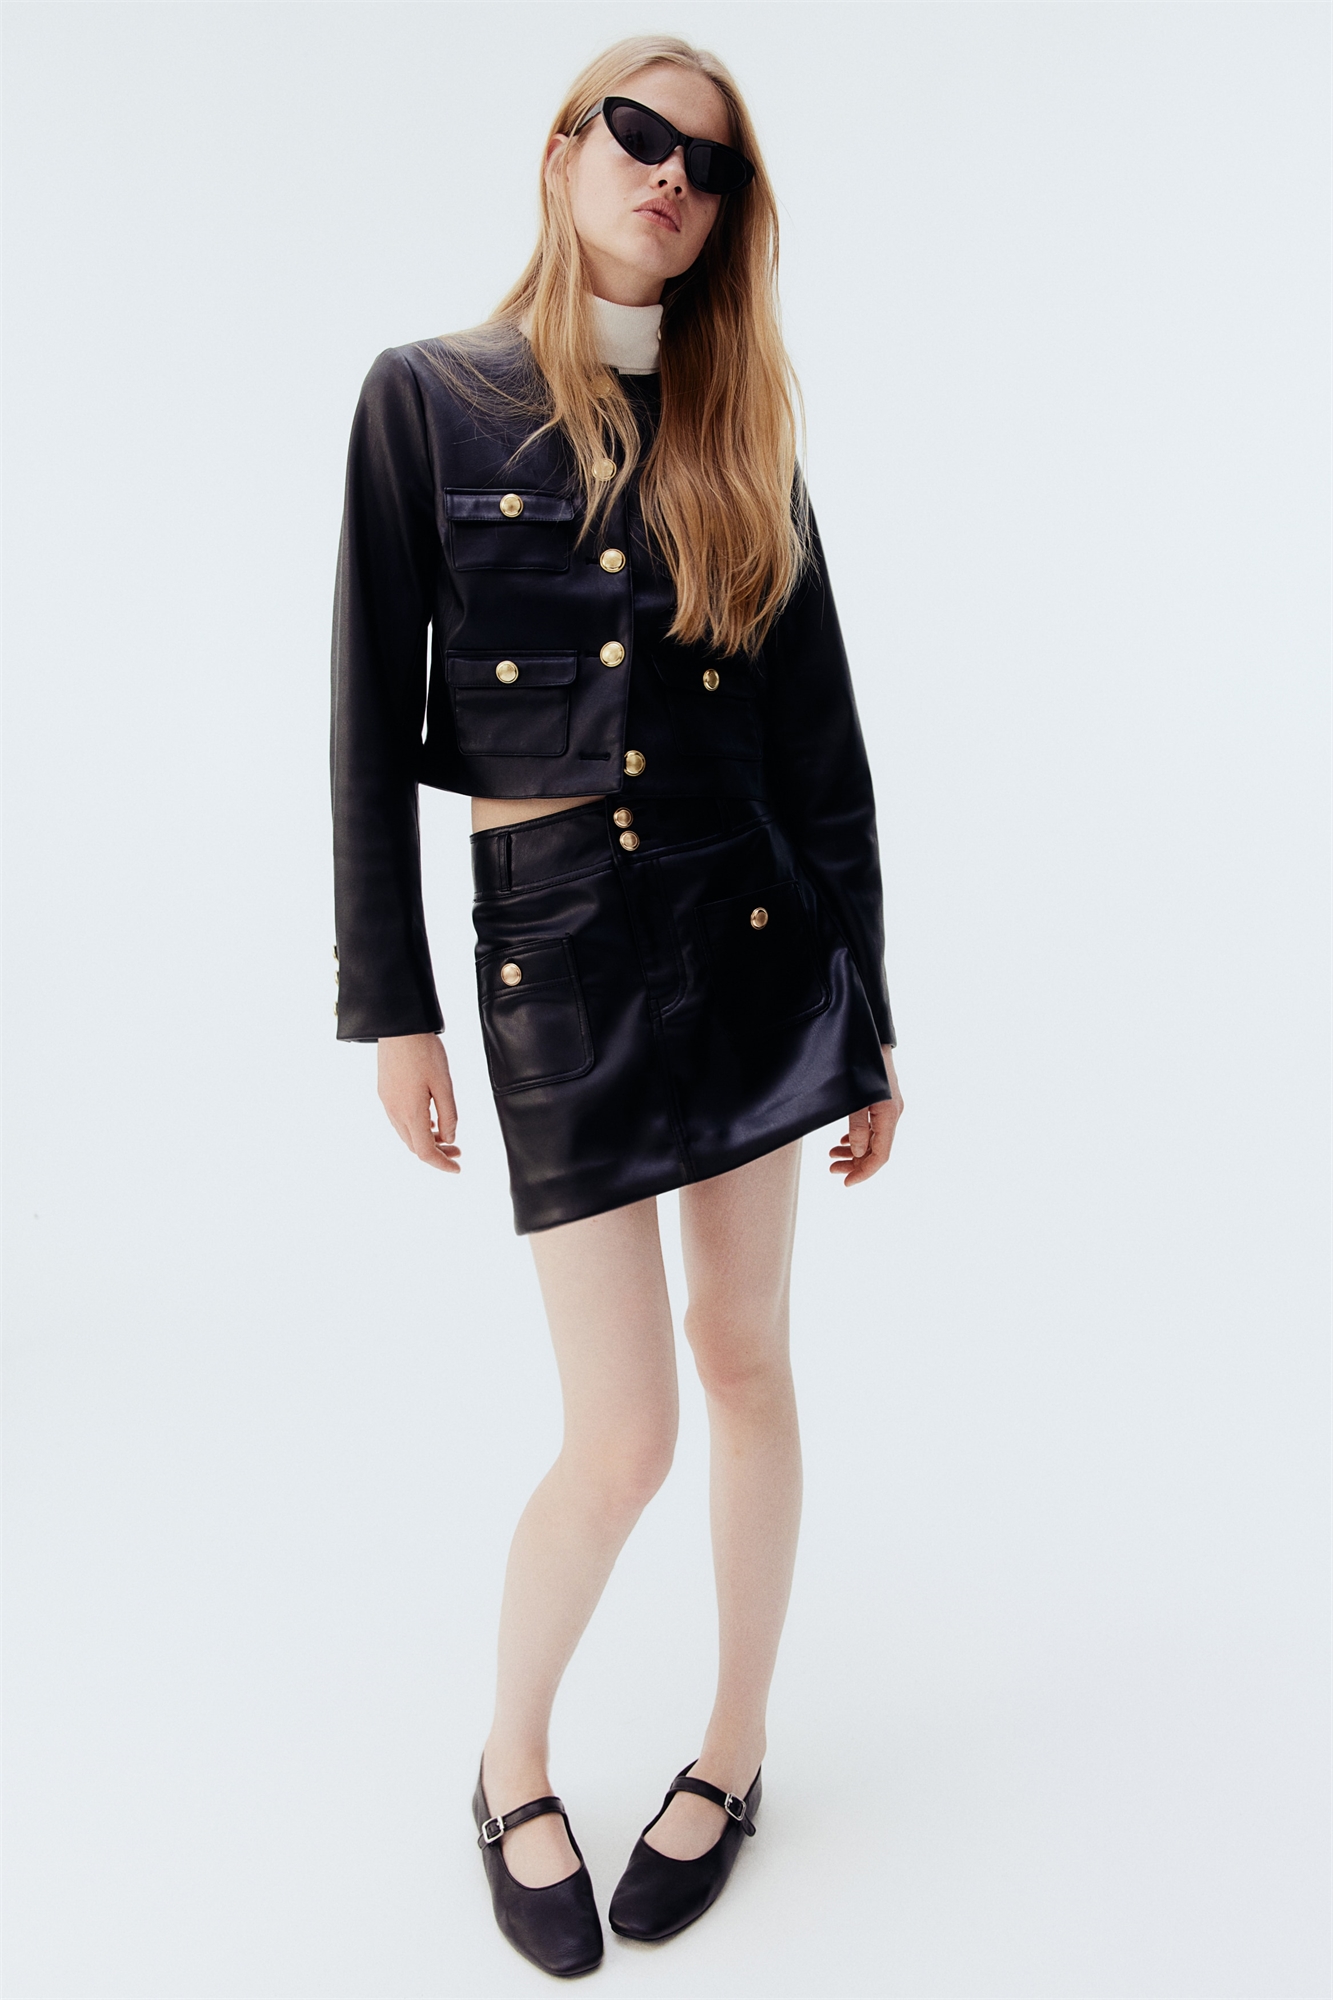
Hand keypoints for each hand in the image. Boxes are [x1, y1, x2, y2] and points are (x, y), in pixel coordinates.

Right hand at [377, 1033, 460, 1173]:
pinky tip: (429, 1119)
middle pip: (414, 1146)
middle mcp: (394, 1111)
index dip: (442, 1164)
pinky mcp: (384, 1092)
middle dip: (437, 1153)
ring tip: (445, 1135)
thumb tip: (449, 1138)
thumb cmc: (424, 1051)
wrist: (398, 1027)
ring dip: (425, 1140)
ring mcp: (386, 1102)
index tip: (457, 1168)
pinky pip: (399, 1120)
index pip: (425, 1152)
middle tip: (457, 1151)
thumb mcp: (444, 1084)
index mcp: (410, 1112)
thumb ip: (448, 1115)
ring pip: (406, 1134)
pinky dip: (416, 1127)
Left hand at [829, 1044, 901, 1186]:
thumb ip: (856, 1125)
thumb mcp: (856, 1095)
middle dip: (855, 1164)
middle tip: (832, 1169)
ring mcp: (888, 1108)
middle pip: (877, 1151)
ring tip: (832, 1156)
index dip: (863, 1172)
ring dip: (854, 1152)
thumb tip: (857, 1151)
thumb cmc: (860, 1060)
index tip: (845, 1182)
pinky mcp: (882, 1101)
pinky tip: (843, 1142)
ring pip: (873, 1140)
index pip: (880, 1156)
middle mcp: (892, 1114)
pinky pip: (872, 1128)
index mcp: (889, 1115)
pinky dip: (857, 1138)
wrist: (871, 1034)